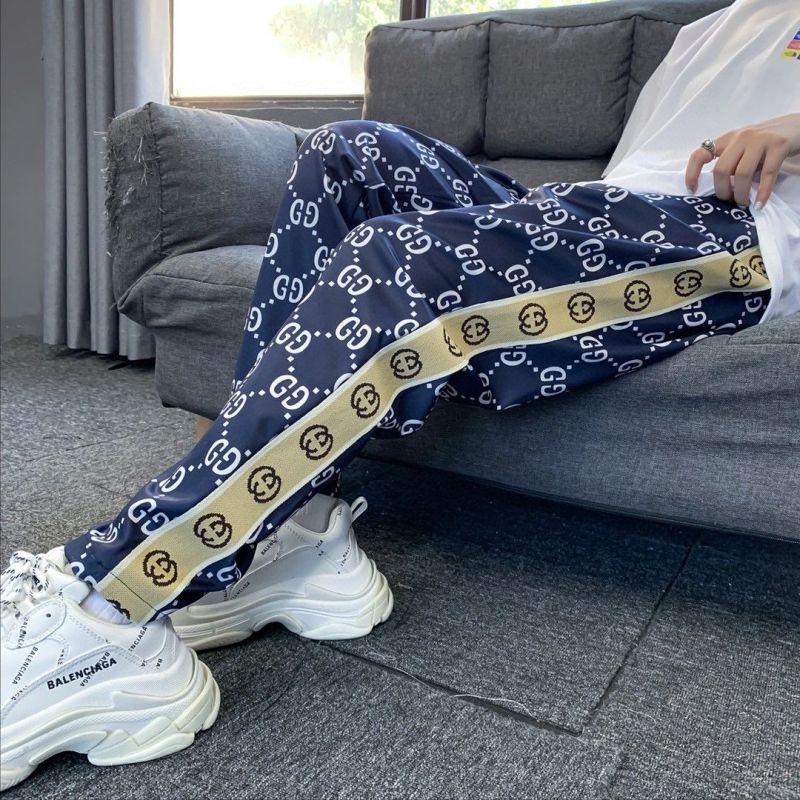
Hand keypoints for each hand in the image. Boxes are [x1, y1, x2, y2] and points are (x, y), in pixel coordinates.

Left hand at [684, 113, 799, 207]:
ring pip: (741, 174)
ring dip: (741, 194)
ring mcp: (760, 140)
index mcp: (727, 139)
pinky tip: (759, 204)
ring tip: (744, 202)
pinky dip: (762, 193)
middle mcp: (740, 137)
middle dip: (723, 191)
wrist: (796, 126)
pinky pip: (767, 174)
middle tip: (730, 201)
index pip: (700, 154)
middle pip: (721, 170)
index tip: (693, 191)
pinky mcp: (778, 145)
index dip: (692, 174)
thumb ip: (730, 163)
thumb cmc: (765, 143)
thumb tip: (719, 191)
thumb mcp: (742, 149)